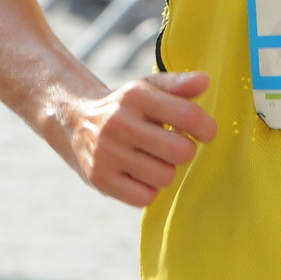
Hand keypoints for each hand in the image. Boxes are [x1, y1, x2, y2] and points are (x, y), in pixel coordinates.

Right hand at [61, 71, 217, 207]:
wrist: (74, 122)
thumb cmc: (124, 107)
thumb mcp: (147, 88)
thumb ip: (178, 85)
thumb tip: (205, 81)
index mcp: (135, 96)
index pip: (187, 115)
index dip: (206, 127)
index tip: (205, 132)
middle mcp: (118, 123)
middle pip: (180, 151)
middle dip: (185, 151)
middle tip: (175, 147)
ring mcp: (106, 153)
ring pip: (164, 177)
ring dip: (166, 171)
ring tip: (154, 160)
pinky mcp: (100, 179)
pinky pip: (144, 197)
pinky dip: (148, 189)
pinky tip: (139, 175)